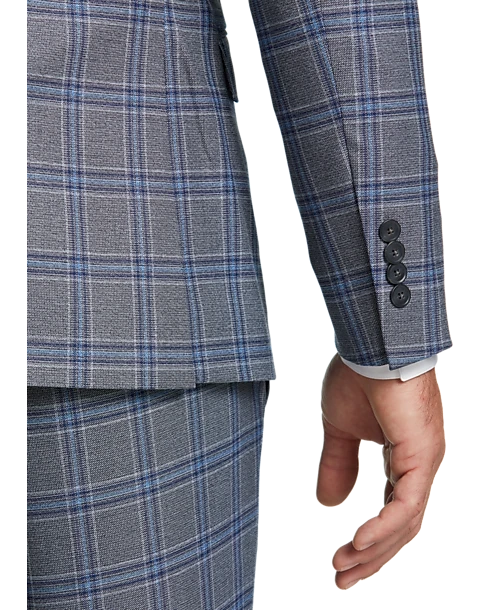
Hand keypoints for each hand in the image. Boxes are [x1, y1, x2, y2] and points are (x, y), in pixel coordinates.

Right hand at [316, 354, 445, 589]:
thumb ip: (338, 464)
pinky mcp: (420, 455)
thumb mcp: (339, 429)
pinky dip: (383, 528)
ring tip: (344, 567)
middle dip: (372, 555)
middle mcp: (419, 464)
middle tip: (344, 577)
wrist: (371, 345)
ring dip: (373, 548)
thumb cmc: (359, 376)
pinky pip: (405, 504)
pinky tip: (360, 544)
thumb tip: (329, 503)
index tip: (343, 557)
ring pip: (405, 521)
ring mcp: (424, 461)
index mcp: (404, 457)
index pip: (394, 511)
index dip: (370, 539)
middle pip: (401, 526)